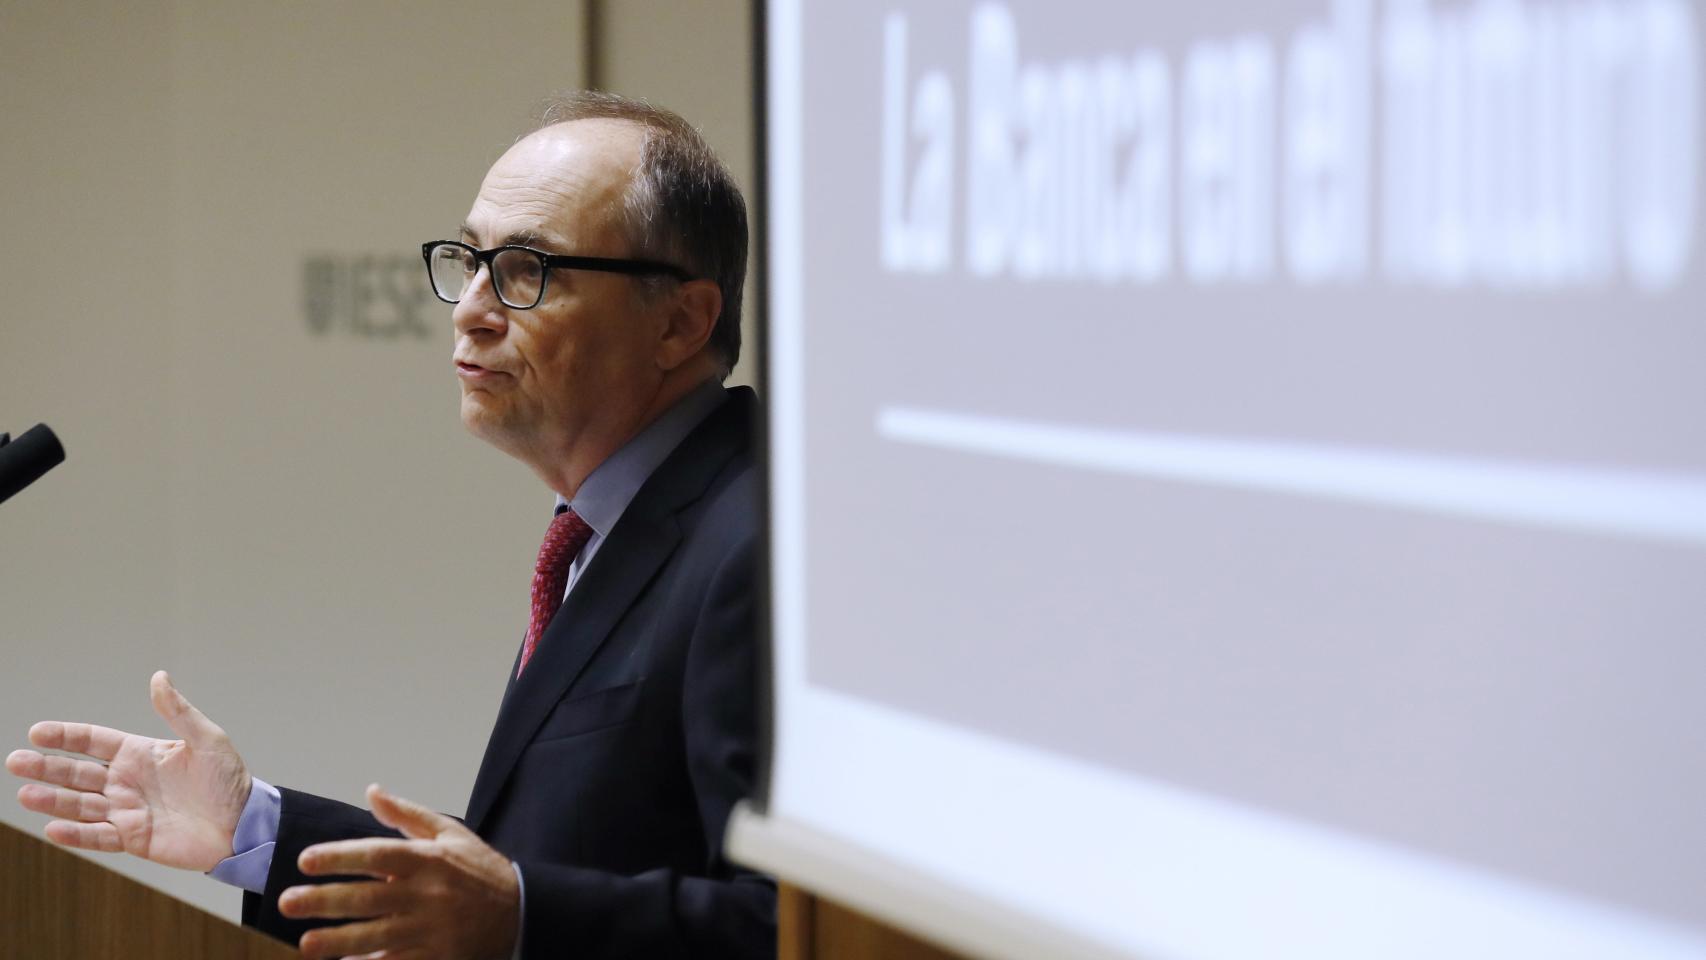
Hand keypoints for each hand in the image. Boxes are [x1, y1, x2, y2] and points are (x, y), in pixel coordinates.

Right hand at [4, 671, 250, 870]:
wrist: (244, 824)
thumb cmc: (229, 780)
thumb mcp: (208, 740)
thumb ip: (179, 712)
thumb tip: (158, 677)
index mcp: (141, 754)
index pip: (94, 742)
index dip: (66, 736)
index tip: (38, 732)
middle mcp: (127, 781)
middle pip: (78, 773)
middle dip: (47, 768)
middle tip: (16, 761)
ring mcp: (127, 810)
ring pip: (81, 805)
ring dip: (53, 800)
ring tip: (25, 794)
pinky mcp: (133, 838)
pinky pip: (98, 836)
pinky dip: (76, 834)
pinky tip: (53, 828)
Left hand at [282, 784, 519, 959]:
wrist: (521, 912)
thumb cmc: (479, 870)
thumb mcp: (451, 833)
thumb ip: (408, 815)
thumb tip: (372, 791)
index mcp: (429, 860)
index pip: (377, 855)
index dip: (340, 857)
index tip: (306, 860)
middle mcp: (428, 894)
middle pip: (368, 897)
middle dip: (325, 900)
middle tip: (286, 902)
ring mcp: (432, 929)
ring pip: (377, 936)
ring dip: (338, 941)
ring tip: (305, 944)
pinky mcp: (437, 957)